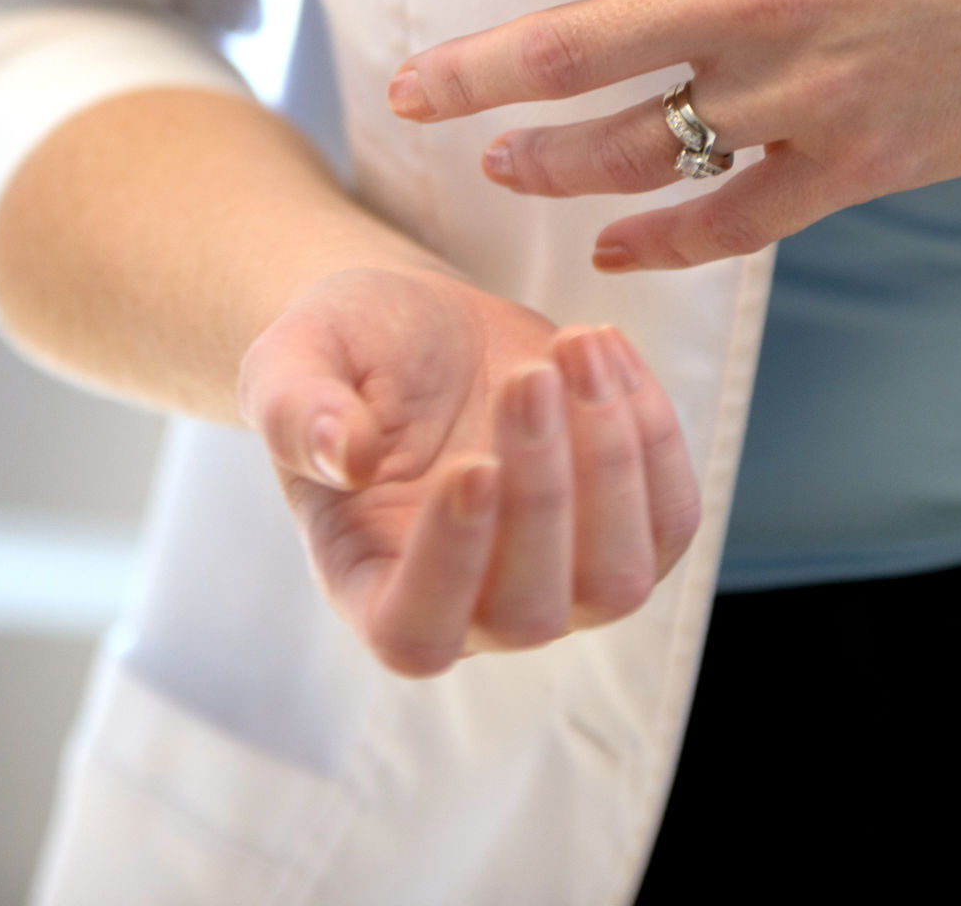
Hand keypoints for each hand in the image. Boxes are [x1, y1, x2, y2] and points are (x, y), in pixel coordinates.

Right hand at [237, 265, 696, 675]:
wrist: (418, 329)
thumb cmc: (344, 355)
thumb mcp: (292, 360)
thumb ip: (295, 409)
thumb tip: (344, 455)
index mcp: (369, 582)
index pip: (415, 631)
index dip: (451, 568)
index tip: (472, 467)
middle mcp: (470, 609)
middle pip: (529, 611)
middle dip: (542, 492)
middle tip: (529, 377)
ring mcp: (558, 580)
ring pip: (617, 581)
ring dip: (612, 463)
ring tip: (578, 347)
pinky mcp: (622, 530)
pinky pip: (668, 519)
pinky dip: (655, 436)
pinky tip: (607, 352)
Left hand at [379, 0, 960, 269]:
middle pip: (566, 49)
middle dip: (470, 76)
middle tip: (407, 95)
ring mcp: (796, 93)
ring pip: (635, 147)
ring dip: (551, 161)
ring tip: (500, 165)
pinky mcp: (851, 165)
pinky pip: (735, 222)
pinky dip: (667, 243)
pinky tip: (616, 251)